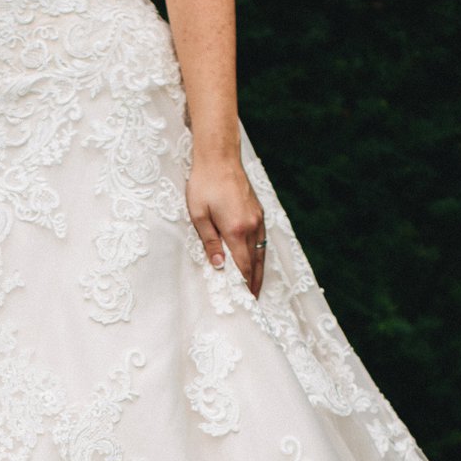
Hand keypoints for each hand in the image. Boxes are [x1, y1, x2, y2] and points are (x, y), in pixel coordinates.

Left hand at [186, 155, 265, 297]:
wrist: (219, 157)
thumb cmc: (204, 184)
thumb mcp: (199, 215)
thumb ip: (210, 242)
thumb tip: (219, 266)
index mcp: (236, 229)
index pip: (242, 265)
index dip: (243, 285)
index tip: (243, 301)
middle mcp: (251, 226)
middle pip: (255, 263)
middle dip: (253, 284)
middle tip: (252, 303)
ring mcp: (257, 219)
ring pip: (261, 252)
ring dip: (259, 272)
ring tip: (255, 288)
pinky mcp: (258, 212)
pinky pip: (261, 240)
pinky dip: (260, 255)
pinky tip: (256, 262)